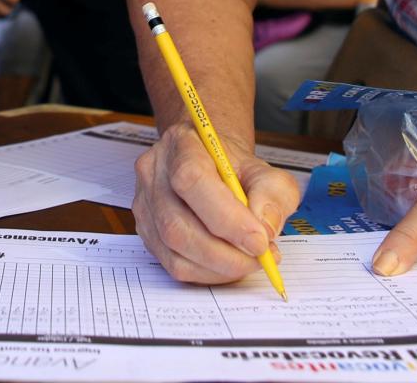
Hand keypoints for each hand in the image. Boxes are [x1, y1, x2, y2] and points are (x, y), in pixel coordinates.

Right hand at [132, 122, 299, 283]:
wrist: (210, 164)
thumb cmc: (233, 167)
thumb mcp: (264, 170)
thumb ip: (272, 193)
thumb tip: (265, 229)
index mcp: (182, 144)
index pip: (192, 180)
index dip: (226, 217)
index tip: (259, 241)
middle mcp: (154, 173)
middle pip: (177, 225)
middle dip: (225, 253)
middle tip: (260, 258)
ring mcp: (144, 204)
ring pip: (174, 250)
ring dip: (219, 267)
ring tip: (249, 260)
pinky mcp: (146, 231)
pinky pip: (173, 264)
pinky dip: (207, 272)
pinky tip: (229, 263)